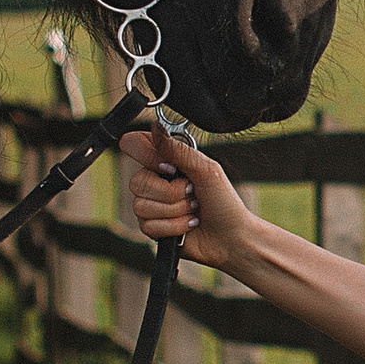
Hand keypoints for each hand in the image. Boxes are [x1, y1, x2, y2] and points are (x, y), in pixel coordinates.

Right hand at [122, 122, 242, 266]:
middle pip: (136, 181)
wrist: (231, 236)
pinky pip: (148, 226)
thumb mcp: (206, 169)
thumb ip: (178, 150)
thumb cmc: (223, 201)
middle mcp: (154, 179)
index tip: (170, 167)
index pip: (133, 144)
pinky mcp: (152, 228)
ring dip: (176, 211)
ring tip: (193, 210)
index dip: (147, 156)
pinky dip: (175, 226)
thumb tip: (154, 127)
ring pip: (142, 206)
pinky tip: (188, 224)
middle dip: (171, 192)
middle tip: (192, 193)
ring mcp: (151, 204)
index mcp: (165, 159)